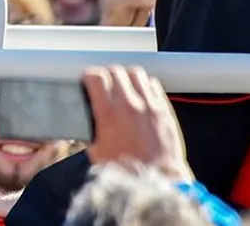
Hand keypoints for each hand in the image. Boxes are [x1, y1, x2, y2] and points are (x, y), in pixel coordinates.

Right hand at [84, 65, 192, 182]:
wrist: (157, 179)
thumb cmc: (126, 170)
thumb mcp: (95, 149)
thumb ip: (90, 127)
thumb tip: (86, 114)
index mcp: (108, 114)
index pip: (95, 76)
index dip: (89, 76)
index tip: (88, 82)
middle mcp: (129, 105)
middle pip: (114, 70)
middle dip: (106, 76)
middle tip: (104, 85)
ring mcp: (149, 105)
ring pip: (134, 73)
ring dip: (125, 77)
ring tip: (123, 87)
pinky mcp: (164, 110)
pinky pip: (152, 84)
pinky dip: (143, 85)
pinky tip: (140, 95)